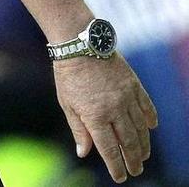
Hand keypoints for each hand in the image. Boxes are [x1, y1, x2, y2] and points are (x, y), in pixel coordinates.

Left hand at [54, 51, 157, 182]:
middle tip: (136, 171)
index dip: (116, 166)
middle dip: (133, 160)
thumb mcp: (67, 104)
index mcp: (95, 116)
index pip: (109, 149)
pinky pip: (147, 108)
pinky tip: (150, 129)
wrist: (81, 45)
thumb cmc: (68, 75)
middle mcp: (114, 109)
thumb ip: (78, 130)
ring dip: (143, 145)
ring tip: (142, 156)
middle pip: (128, 142)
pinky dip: (150, 120)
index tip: (120, 177)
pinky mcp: (135, 86)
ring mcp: (127, 97)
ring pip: (141, 128)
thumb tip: (84, 153)